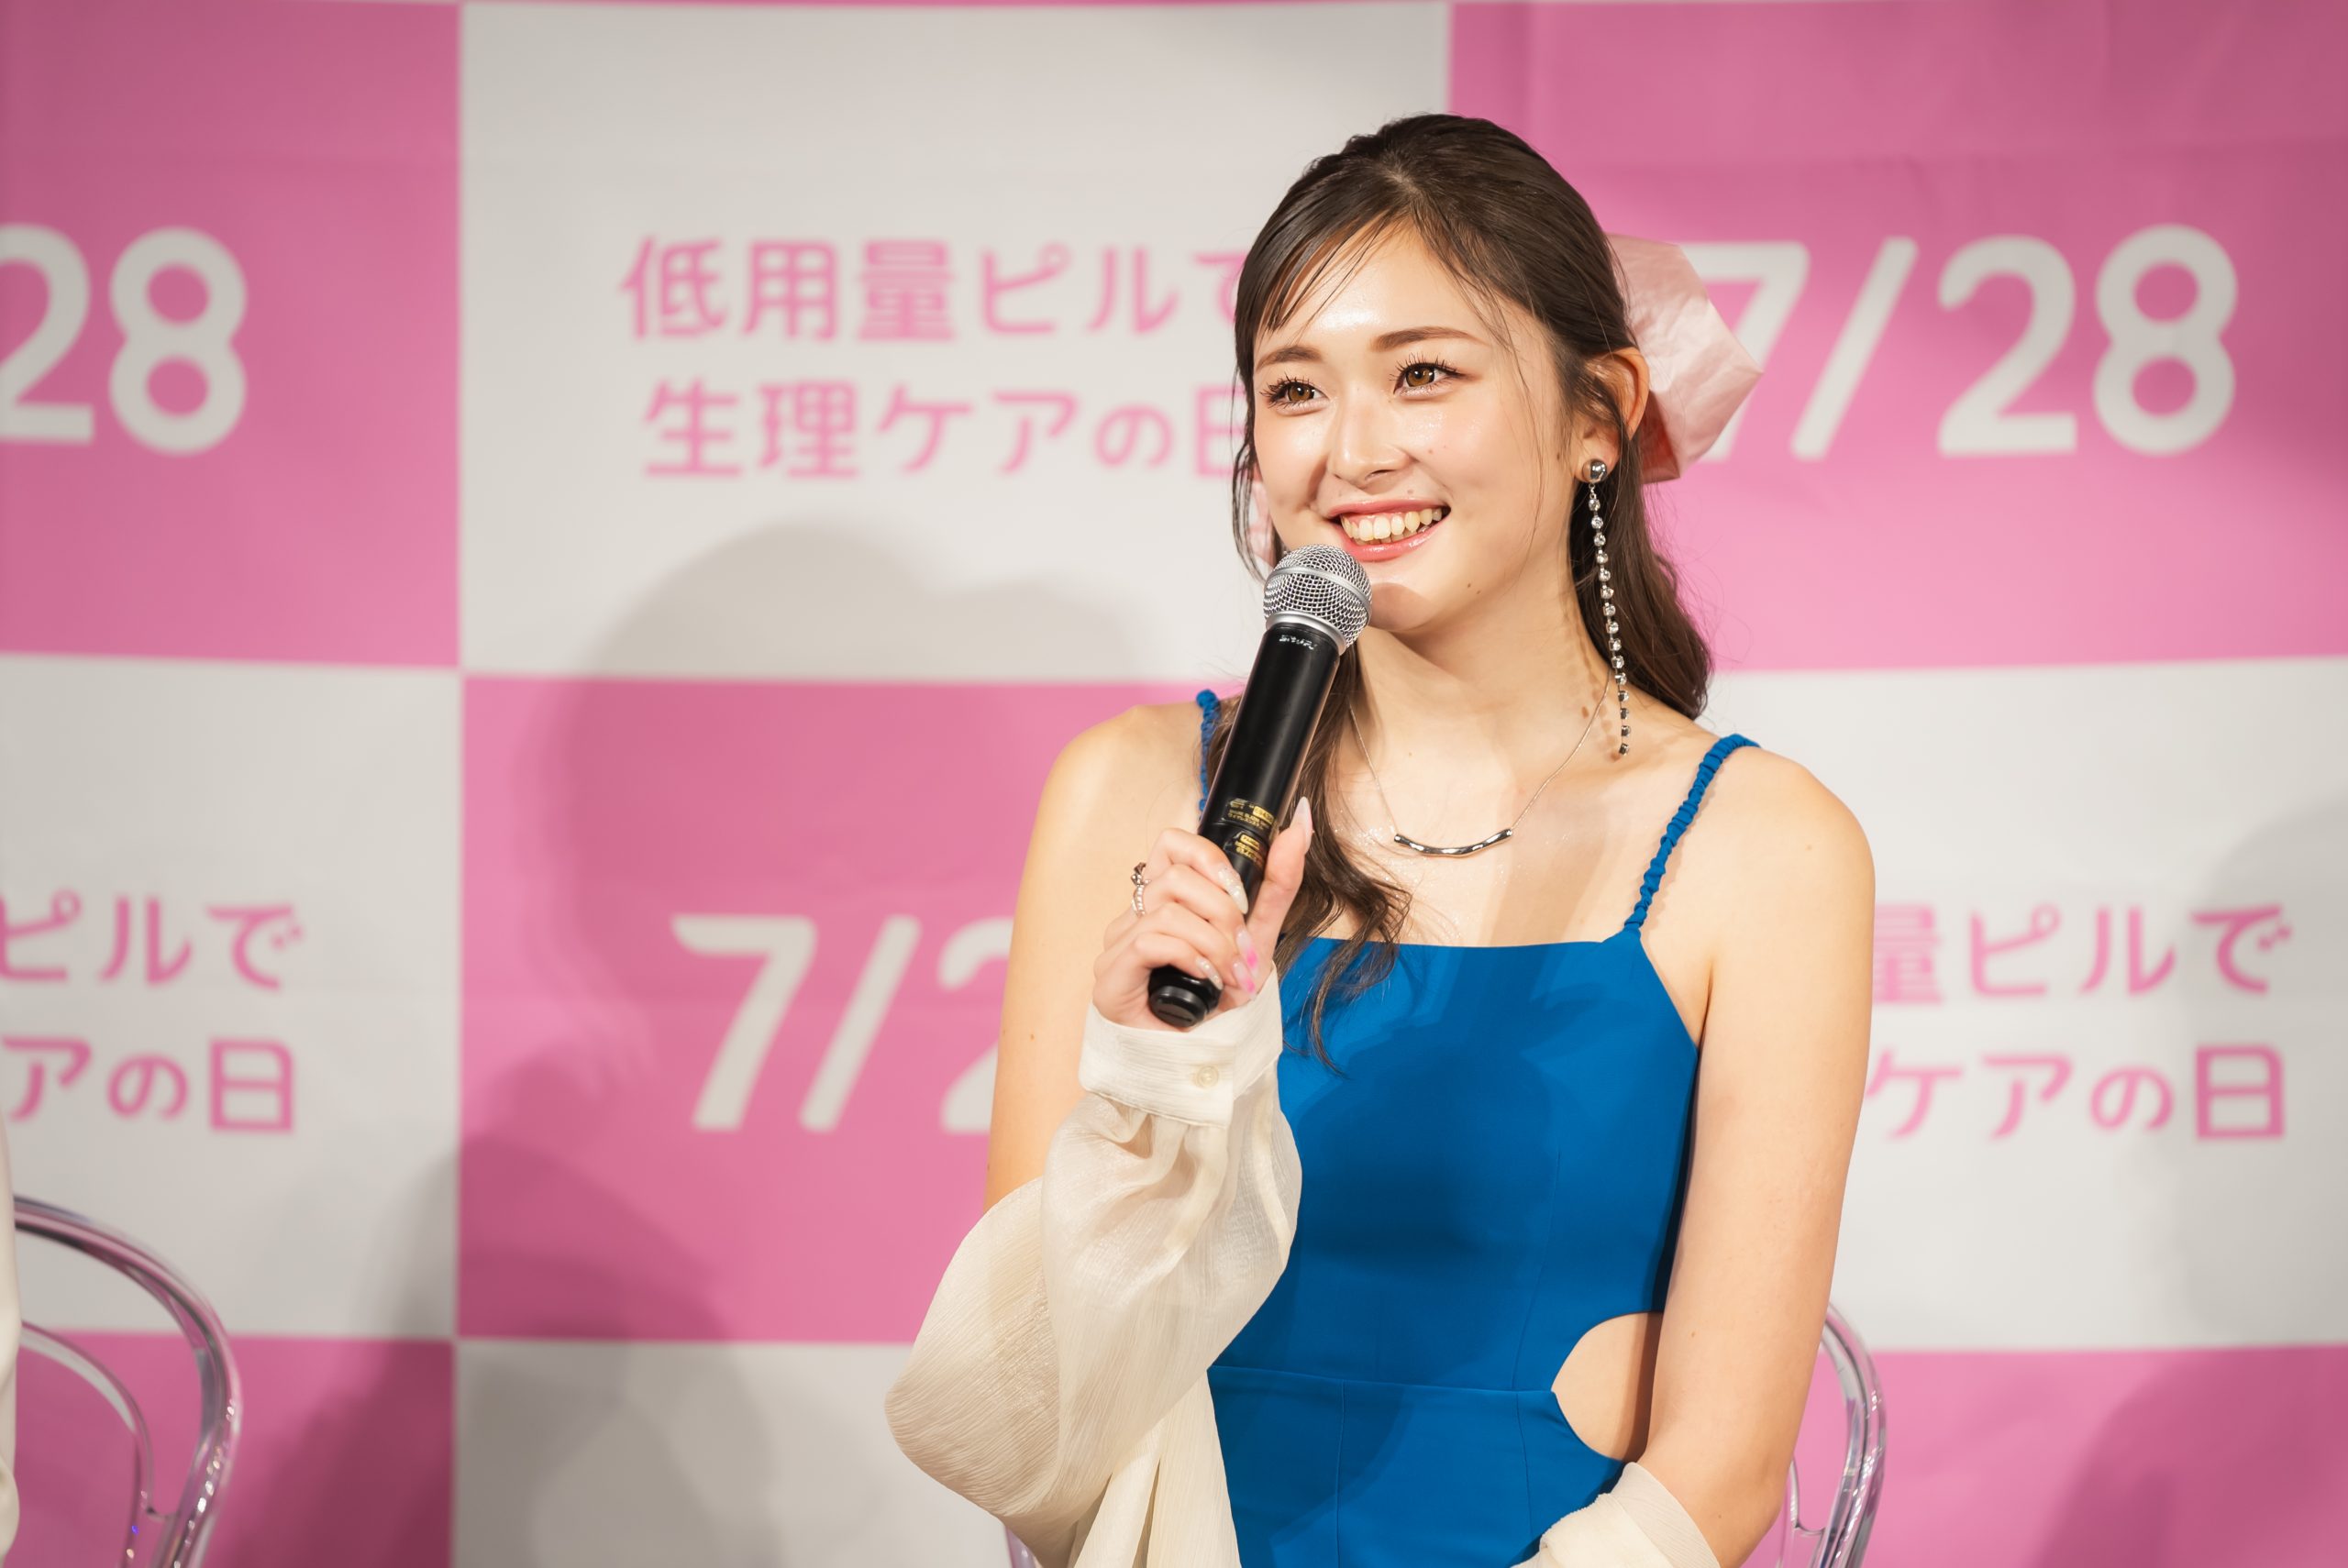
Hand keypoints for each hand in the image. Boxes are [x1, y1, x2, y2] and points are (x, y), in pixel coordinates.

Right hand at [1090, 798, 1313, 1029]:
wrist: (1199, 1055)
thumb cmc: (1217, 996)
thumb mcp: (1257, 936)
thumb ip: (1276, 884)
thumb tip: (1299, 824)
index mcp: (1164, 898)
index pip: (1171, 843)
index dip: (1209, 858)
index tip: (1242, 896)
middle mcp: (1134, 914)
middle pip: (1174, 876)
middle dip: (1223, 911)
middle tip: (1243, 949)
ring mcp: (1117, 944)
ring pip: (1167, 910)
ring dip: (1213, 943)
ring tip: (1231, 975)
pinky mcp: (1110, 976)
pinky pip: (1148, 942)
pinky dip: (1189, 957)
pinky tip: (1206, 979)